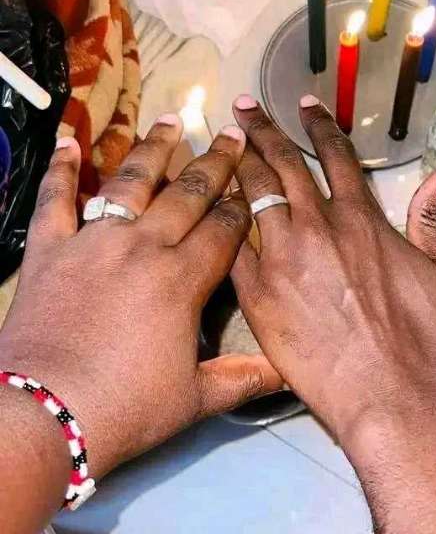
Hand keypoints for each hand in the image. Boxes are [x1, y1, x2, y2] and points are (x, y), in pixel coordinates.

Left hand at [0, 116, 280, 479]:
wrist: (45, 417)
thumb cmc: (126, 408)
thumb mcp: (195, 399)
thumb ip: (242, 378)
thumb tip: (289, 372)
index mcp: (182, 279)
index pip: (224, 228)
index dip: (242, 204)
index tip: (253, 182)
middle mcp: (143, 246)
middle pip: (188, 193)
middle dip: (215, 162)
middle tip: (230, 133)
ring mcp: (94, 241)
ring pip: (131, 181)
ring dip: (154, 148)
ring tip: (171, 120)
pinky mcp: (50, 248)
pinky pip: (56, 199)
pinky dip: (61, 169)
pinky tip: (68, 142)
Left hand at [230, 94, 435, 442]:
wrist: (387, 395)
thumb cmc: (423, 340)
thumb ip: (435, 222)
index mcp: (360, 218)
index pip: (335, 156)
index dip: (319, 125)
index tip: (303, 103)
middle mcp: (317, 225)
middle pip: (282, 163)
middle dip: (261, 129)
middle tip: (242, 105)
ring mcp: (282, 256)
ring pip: (251, 194)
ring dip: (236, 163)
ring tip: (221, 142)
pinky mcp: (257, 291)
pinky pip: (232, 244)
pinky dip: (222, 219)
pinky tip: (209, 205)